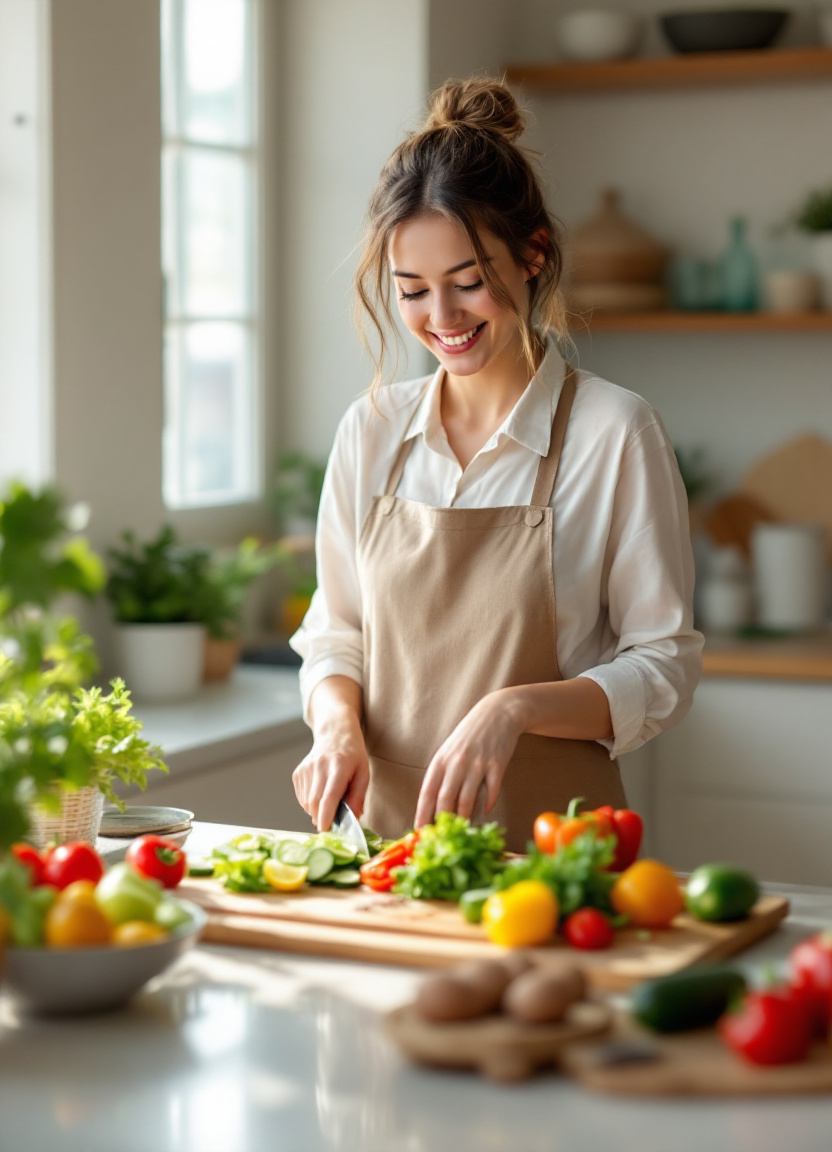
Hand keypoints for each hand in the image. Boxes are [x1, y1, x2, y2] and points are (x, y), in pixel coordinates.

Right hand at [293, 720, 369, 832]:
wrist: (334, 734)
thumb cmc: (353, 755)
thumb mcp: (363, 773)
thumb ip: (358, 796)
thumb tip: (353, 818)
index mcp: (339, 766)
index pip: (329, 795)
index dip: (326, 815)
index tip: (326, 830)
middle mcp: (319, 766)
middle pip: (315, 802)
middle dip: (322, 818)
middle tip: (333, 824)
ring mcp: (306, 769)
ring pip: (307, 803)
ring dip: (317, 811)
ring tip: (330, 802)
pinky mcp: (298, 773)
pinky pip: (302, 798)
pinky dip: (310, 804)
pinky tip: (320, 794)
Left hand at [415, 692, 524, 827]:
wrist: (497, 713)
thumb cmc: (470, 736)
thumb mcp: (450, 752)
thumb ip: (443, 775)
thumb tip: (435, 806)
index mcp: (441, 760)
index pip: (427, 793)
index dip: (423, 814)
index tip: (420, 832)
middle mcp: (457, 763)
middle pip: (445, 799)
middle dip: (443, 822)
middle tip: (444, 837)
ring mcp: (477, 764)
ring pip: (467, 799)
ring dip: (465, 818)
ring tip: (465, 829)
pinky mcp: (497, 765)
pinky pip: (491, 791)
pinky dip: (488, 805)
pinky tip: (486, 811)